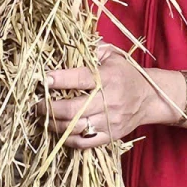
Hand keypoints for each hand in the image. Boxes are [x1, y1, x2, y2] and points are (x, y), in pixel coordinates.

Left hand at [41, 47, 173, 149]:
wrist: (149, 98)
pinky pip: (84, 143)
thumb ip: (91, 49)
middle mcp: (110, 101)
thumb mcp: (112, 55)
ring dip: (54, 125)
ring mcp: (110, 121)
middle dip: (49, 108)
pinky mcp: (111, 136)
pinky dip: (67, 139)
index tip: (43, 79)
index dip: (58, 79)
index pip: (79, 79)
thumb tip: (66, 44)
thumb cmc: (125, 74)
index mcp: (108, 78)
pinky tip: (59, 131)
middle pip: (73, 109)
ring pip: (75, 128)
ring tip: (44, 118)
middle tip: (37, 105)